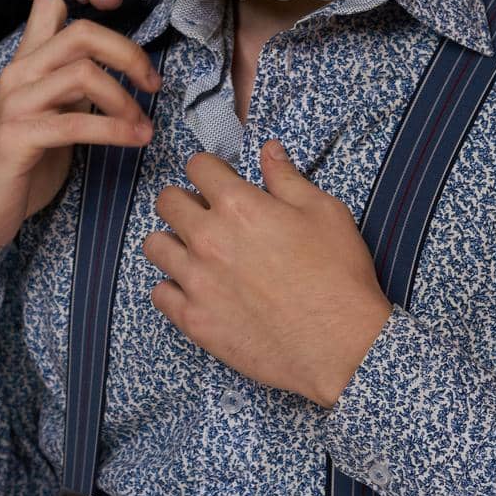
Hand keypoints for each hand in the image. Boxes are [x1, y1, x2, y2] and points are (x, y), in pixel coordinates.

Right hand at [0, 0, 161, 255]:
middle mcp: (18, 73)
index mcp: (28, 61)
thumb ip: (74, 83)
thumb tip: (116, 62)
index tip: (118, 1)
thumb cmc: (21, 163)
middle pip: (80, 33)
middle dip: (128, 53)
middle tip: (152, 83)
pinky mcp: (16, 136)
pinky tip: (135, 140)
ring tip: (143, 125)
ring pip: (82, 74)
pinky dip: (114, 130)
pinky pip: (75, 123)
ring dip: (125, 100)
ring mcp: (15, 103)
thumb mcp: (53, 113)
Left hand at [142, 139, 392, 408]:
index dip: (210, 170)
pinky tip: (196, 290)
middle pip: (167, 202)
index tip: (220, 182)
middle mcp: (208, 238)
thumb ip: (287, 177)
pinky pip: (159, 294)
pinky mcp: (194, 320)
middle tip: (206, 216)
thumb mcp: (324, 212)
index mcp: (238, 205)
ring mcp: (196, 281)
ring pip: (154, 245)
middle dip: (185, 201)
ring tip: (196, 252)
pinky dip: (173, 288)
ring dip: (173, 242)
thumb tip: (267, 149)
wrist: (341, 346)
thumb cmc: (338, 275)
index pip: (197, 166)